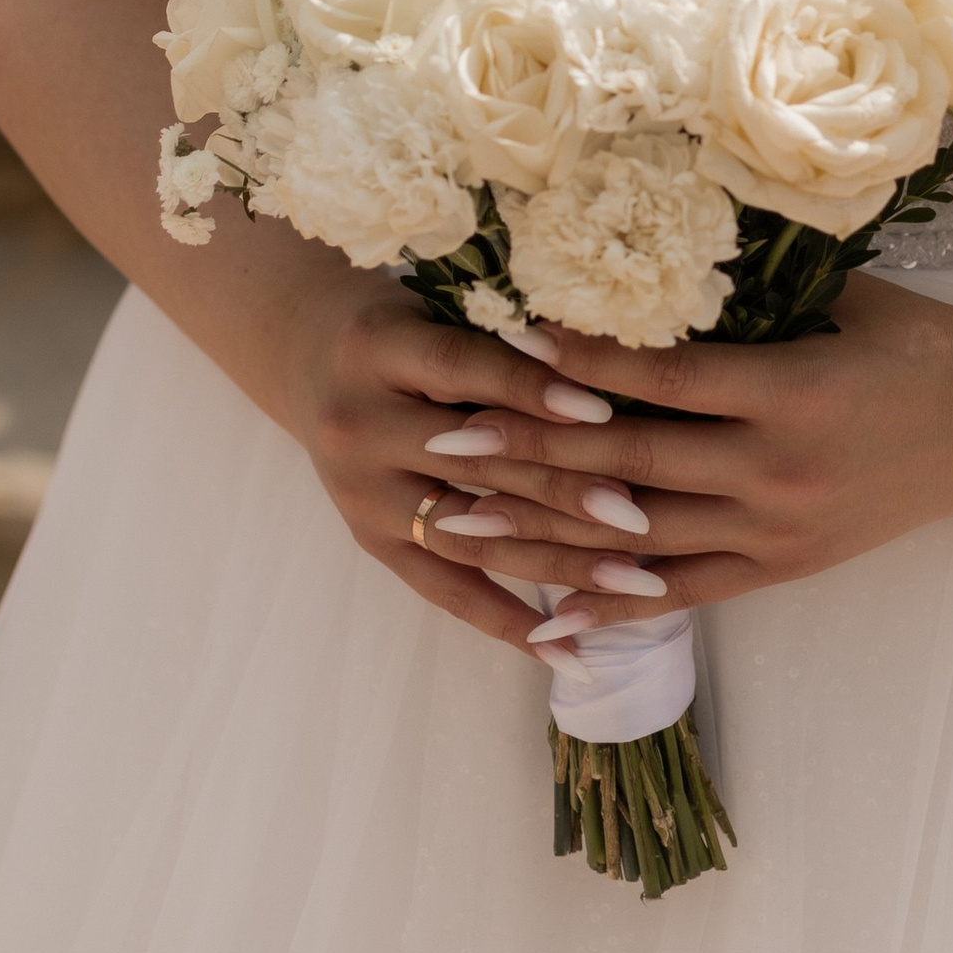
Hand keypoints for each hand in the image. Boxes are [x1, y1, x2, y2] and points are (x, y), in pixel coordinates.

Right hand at [288, 275, 728, 659]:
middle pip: (472, 465)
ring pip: (470, 537)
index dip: (531, 390)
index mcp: (376, 348)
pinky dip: (511, 621)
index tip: (606, 411)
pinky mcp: (371, 543)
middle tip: (642, 513)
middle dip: (563, 490)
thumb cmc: (407, 321)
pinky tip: (572, 647)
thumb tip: (615, 365)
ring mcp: (360, 494)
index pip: (461, 370)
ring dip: (558, 565)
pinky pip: (446, 591)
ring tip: (636, 583)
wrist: (310, 358)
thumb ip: (505, 334)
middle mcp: (357, 425)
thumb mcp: (440, 304)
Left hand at [395, 280, 952, 646]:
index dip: (579, 362)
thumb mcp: (843, 294)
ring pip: (639, 539)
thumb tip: (651, 238)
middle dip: (529, 454)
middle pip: (630, 465)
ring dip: (543, 535)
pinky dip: (612, 603)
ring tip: (462, 525)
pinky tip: (549, 613)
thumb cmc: (920, 340)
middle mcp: (777, 471)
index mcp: (792, 388)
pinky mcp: (782, 571)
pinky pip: (682, 593)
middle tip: (444, 441)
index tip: (504, 341)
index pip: (662, 379)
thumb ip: (752, 284)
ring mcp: (778, 532)